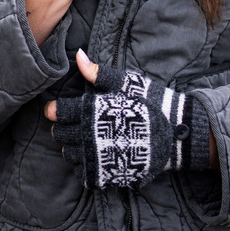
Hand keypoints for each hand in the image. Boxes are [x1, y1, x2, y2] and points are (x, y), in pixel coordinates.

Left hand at [44, 50, 210, 188]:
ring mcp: (98, 158)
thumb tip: (78, 56)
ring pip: (68, 154)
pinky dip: (81, 164)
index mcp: (92, 113)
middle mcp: (91, 137)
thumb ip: (98, 72)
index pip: (60, 112)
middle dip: (62, 126)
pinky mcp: (106, 174)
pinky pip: (81, 172)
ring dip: (70, 145)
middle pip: (61, 134)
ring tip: (81, 137)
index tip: (55, 109)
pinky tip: (90, 154)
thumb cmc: (149, 104)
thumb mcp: (125, 83)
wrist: (174, 134)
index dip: (54, 110)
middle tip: (71, 121)